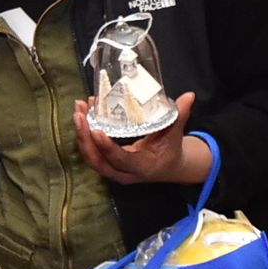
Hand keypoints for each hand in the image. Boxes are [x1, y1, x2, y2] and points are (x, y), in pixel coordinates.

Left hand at [73, 92, 209, 185]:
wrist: (168, 166)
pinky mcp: (105, 163)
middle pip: (97, 160)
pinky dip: (83, 136)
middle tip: (80, 115)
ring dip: (80, 135)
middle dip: (85, 138)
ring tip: (78, 111)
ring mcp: (112, 170)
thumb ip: (180, 115)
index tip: (96, 130)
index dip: (106, 147)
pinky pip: (90, 153)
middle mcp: (123, 172)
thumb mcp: (176, 134)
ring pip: (90, 157)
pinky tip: (82, 115)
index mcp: (141, 167)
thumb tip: (189, 96)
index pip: (119, 159)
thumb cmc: (170, 149)